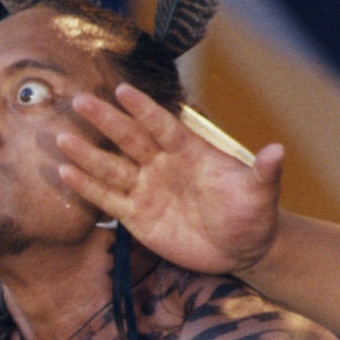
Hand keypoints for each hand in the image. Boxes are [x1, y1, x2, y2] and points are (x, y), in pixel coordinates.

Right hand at [56, 82, 284, 274]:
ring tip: (61, 137)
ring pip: (112, 168)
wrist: (241, 249)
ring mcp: (147, 190)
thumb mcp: (261, 194)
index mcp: (190, 152)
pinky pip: (107, 200)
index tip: (121, 90)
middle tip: (80, 100)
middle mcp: (163, 165)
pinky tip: (65, 173)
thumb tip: (278, 151)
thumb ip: (264, 173)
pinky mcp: (137, 217)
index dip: (143, 109)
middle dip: (105, 121)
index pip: (162, 125)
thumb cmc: (253, 216)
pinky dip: (87, 188)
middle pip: (129, 139)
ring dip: (87, 154)